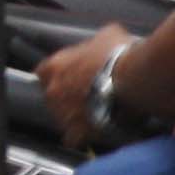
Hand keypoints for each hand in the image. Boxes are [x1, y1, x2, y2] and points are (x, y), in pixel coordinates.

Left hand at [39, 22, 133, 152]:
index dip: (58, 75)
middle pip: (53, 96)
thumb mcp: (108, 35)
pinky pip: (73, 138)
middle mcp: (52, 90)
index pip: (44, 72)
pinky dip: (81, 137)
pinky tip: (93, 133)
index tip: (71, 76)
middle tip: (89, 95)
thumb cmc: (119, 54)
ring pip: (61, 117)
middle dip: (67, 96)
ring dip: (75, 116)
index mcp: (54, 66)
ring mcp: (61, 112)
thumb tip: (106, 38)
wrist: (131, 78)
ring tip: (96, 113)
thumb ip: (98, 40)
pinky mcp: (75, 130)